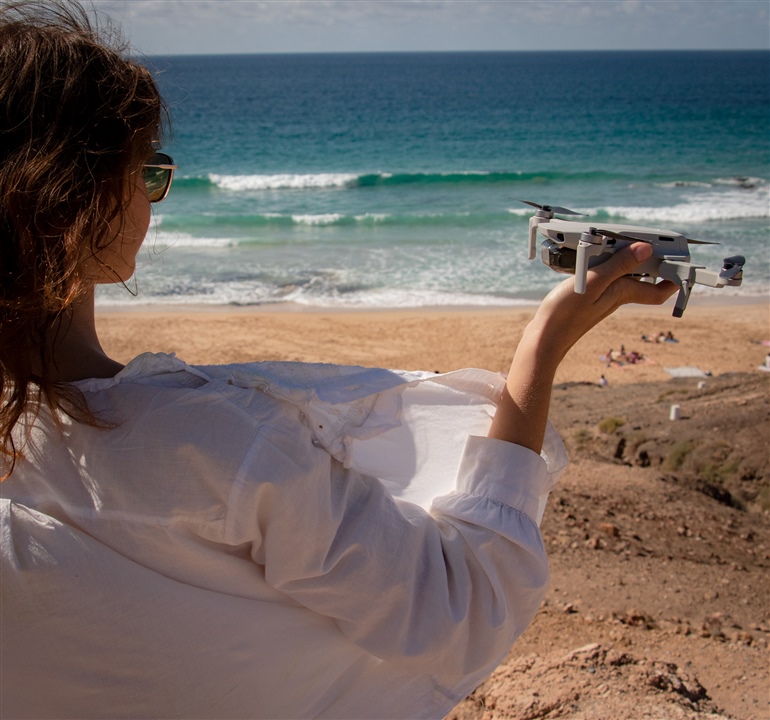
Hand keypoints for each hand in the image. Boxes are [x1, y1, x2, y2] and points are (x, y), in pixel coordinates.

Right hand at [489, 243, 677, 451]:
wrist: (543, 341)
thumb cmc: (566, 315)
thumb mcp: (594, 283)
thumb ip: (619, 265)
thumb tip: (648, 250)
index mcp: (623, 293)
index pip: (660, 289)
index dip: (674, 277)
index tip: (682, 259)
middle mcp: (616, 296)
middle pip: (641, 278)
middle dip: (648, 260)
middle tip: (647, 240)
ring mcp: (600, 298)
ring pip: (621, 277)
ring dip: (623, 260)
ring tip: (617, 241)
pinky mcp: (585, 298)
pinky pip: (602, 278)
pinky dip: (601, 265)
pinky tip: (588, 258)